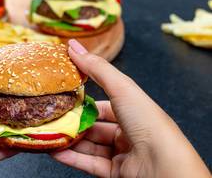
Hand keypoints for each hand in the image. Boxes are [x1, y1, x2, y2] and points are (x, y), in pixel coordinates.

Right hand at [51, 39, 209, 177]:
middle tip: (53, 118)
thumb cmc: (147, 122)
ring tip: (49, 135)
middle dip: (73, 123)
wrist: (162, 166)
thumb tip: (74, 46)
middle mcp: (127, 131)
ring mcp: (122, 153)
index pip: (103, 105)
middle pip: (94, 126)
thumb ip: (96, 68)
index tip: (64, 97)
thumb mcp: (120, 88)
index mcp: (132, 111)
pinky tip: (56, 152)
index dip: (84, 102)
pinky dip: (72, 158)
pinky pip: (90, 163)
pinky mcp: (116, 172)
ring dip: (70, 141)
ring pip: (90, 145)